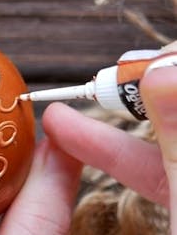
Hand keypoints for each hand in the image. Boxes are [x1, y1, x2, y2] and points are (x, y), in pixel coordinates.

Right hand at [43, 65, 176, 234]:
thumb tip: (166, 68)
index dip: (173, 68)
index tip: (136, 62)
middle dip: (149, 86)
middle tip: (107, 76)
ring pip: (173, 139)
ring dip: (123, 120)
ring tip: (69, 111)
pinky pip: (159, 172)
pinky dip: (119, 154)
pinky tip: (80, 143)